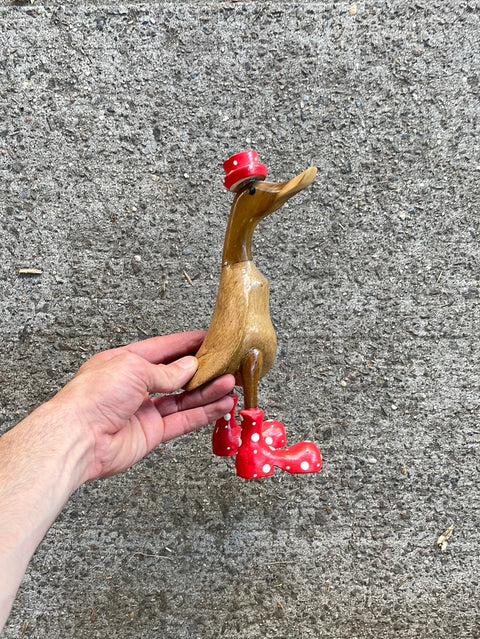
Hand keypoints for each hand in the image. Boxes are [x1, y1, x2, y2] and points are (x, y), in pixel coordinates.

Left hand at [50, 330, 234, 481]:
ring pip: (183, 399)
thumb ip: (166, 371)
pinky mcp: (151, 433)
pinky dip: (203, 413)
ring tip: (229, 384)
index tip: (209, 339)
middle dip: (202, 370)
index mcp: (125, 362)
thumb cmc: (92, 397)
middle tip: (225, 365)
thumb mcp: (133, 369)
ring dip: (208, 391)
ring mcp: (143, 410)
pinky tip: (220, 406)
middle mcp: (134, 386)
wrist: (78, 438)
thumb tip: (189, 367)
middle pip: (176, 375)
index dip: (186, 344)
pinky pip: (183, 421)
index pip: (162, 349)